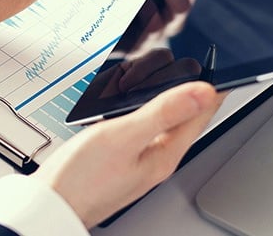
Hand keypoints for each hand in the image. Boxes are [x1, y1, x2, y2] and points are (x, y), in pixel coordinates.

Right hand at [32, 81, 224, 227]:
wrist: (50, 204)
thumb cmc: (82, 178)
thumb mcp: (124, 135)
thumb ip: (163, 112)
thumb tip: (202, 92)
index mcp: (165, 155)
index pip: (201, 116)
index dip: (212, 89)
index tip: (221, 67)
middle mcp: (156, 160)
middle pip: (186, 120)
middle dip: (195, 93)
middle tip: (204, 68)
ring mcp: (138, 161)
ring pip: (165, 125)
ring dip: (172, 101)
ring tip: (181, 80)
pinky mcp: (121, 160)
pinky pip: (144, 131)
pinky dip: (147, 111)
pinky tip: (140, 105)